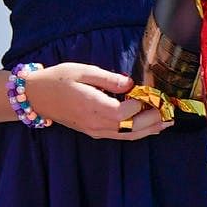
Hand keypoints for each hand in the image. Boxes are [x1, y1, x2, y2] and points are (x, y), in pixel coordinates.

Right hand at [28, 62, 169, 139]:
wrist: (35, 96)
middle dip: (153, 121)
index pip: (125, 112)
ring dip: (149, 130)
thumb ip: (108, 78)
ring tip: (166, 123)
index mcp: (93, 106)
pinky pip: (119, 135)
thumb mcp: (81, 70)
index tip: (151, 94)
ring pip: (127, 135)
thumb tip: (130, 84)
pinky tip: (147, 128)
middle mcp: (95, 123)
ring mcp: (95, 130)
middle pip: (131, 128)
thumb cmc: (57, 80)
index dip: (142, 105)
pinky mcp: (93, 132)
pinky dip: (136, 132)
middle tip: (170, 113)